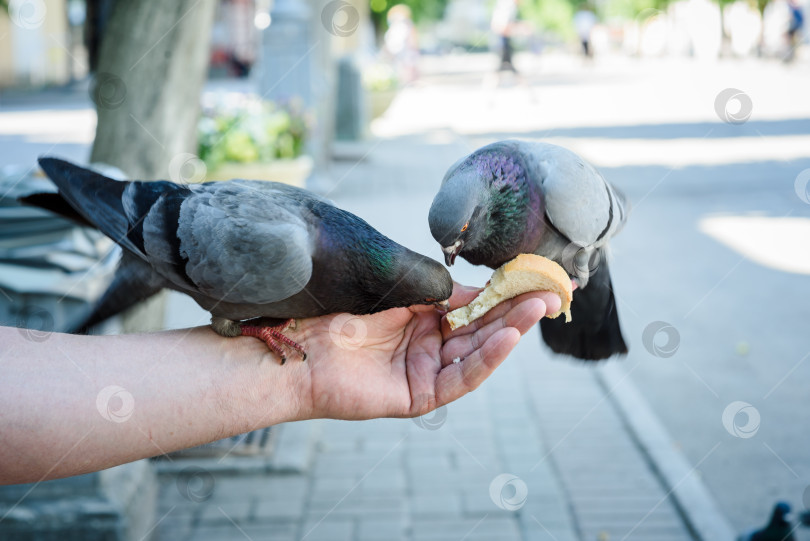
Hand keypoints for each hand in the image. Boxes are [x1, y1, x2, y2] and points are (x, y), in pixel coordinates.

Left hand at [282, 283, 561, 420]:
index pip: (472, 306)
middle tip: (551, 295)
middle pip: (481, 329)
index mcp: (423, 318)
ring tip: (537, 310)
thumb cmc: (339, 314)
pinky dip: (486, 359)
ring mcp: (424, 371)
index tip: (533, 279)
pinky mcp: (418, 397)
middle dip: (517, 312)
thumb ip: (437, 291)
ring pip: (477, 353)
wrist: (299, 347)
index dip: (503, 294)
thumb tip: (479, 288)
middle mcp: (428, 344)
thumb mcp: (396, 291)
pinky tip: (507, 338)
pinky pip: (459, 379)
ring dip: (509, 332)